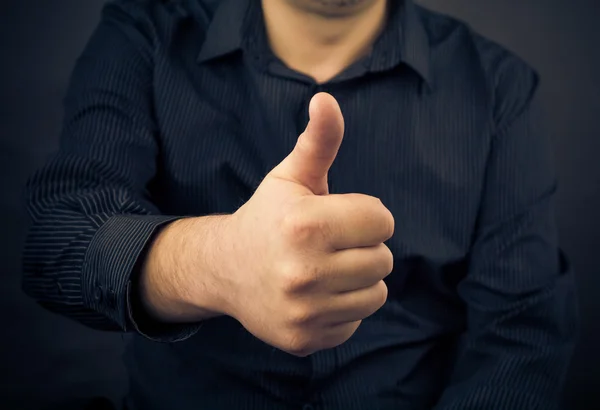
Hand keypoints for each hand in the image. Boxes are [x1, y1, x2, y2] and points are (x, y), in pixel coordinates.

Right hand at [219, 92, 394, 356]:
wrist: (223, 270)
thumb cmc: (267, 218)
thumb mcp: (289, 177)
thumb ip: (317, 141)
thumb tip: (326, 97)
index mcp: (304, 224)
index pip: (382, 220)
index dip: (365, 215)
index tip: (340, 218)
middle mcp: (303, 271)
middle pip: (383, 259)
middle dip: (363, 247)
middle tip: (331, 245)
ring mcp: (303, 311)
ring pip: (376, 293)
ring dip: (358, 279)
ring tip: (326, 269)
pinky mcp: (303, 339)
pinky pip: (355, 322)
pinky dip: (342, 309)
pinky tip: (315, 296)